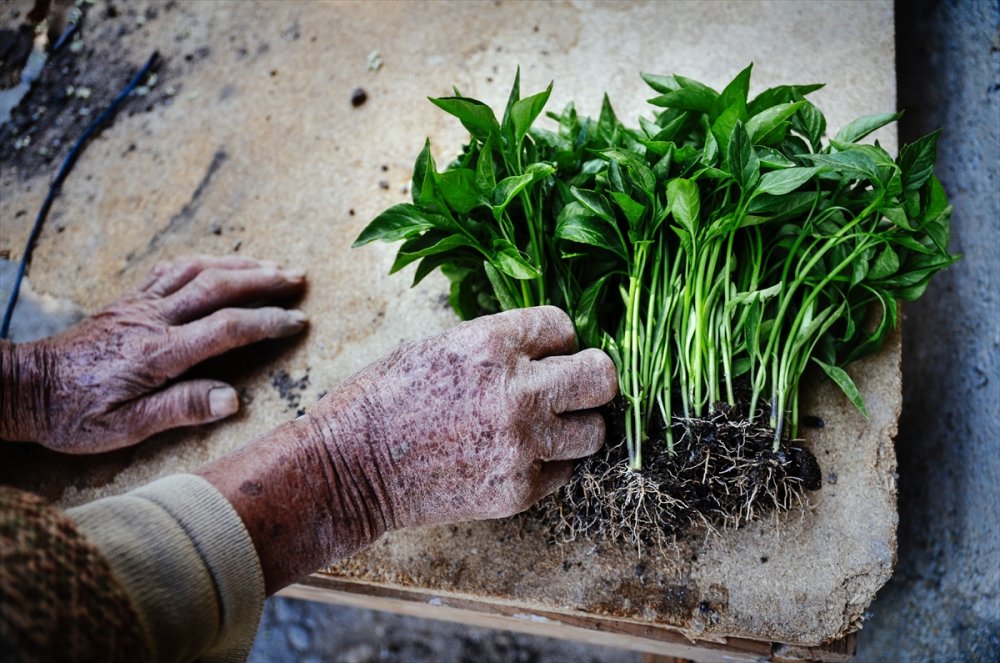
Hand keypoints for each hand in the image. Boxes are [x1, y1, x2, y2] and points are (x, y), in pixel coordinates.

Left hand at [0, 256, 306, 452]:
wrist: (24, 386)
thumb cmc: (73, 414)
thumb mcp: (126, 427)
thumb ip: (181, 409)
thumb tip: (234, 400)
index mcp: (159, 353)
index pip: (227, 329)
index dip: (268, 322)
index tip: (298, 322)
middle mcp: (153, 319)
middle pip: (218, 287)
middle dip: (263, 280)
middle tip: (299, 278)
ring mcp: (139, 304)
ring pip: (197, 271)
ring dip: (239, 265)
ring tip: (273, 264)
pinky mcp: (128, 300)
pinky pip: (172, 269)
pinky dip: (204, 262)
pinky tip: (220, 265)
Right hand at [199, 306, 617, 592]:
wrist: (350, 467)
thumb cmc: (385, 400)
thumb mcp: (439, 347)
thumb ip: (498, 344)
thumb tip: (547, 347)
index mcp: (491, 344)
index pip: (565, 328)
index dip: (556, 340)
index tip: (546, 354)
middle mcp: (515, 391)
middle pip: (601, 377)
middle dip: (589, 379)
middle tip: (571, 387)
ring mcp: (520, 445)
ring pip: (595, 431)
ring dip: (574, 427)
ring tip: (545, 427)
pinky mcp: (518, 489)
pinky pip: (565, 471)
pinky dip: (548, 464)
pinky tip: (515, 456)